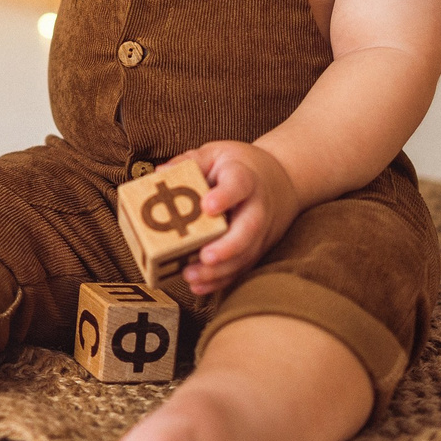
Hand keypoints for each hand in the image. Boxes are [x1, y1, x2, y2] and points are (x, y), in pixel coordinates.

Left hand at [179, 140, 300, 298]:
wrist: (279, 181)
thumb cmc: (238, 167)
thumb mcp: (215, 154)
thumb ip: (190, 162)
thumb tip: (161, 174)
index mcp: (245, 178)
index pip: (239, 185)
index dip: (224, 196)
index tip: (207, 206)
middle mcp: (257, 207)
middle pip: (249, 229)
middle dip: (227, 246)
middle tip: (205, 256)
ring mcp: (260, 232)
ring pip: (246, 255)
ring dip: (220, 270)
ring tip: (192, 276)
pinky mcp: (256, 249)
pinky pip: (241, 268)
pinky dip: (221, 280)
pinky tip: (199, 286)